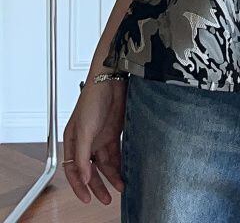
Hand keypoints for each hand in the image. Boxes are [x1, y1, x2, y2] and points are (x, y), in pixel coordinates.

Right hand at [62, 78, 126, 204]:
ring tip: (120, 188)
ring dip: (112, 176)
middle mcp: (87, 142)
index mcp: (73, 142)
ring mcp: (101, 138)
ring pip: (105, 164)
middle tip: (105, 199)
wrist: (111, 80)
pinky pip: (117, 153)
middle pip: (91, 171)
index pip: (73, 170)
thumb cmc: (92, 99)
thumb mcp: (85, 129)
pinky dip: (120, 164)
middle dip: (97, 186)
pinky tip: (125, 172)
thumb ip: (83, 155)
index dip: (79, 186)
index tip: (87, 198)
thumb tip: (83, 177)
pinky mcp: (114, 133)